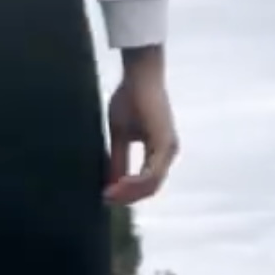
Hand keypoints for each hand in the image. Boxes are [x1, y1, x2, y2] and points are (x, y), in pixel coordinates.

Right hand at [104, 50, 178, 206]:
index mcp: (160, 151)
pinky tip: (118, 185)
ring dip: (130, 192)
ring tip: (109, 195)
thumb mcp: (120, 135)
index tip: (105, 196)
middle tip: (105, 200)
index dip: (127, 192)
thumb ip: (118, 159)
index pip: (147, 182)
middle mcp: (168, 152)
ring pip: (152, 184)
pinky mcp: (165, 143)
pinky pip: (152, 173)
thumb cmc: (130, 98)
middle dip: (128, 197)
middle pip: (151, 188)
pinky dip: (135, 182)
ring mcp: (169, 149)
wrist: (140, 75)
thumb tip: (110, 183)